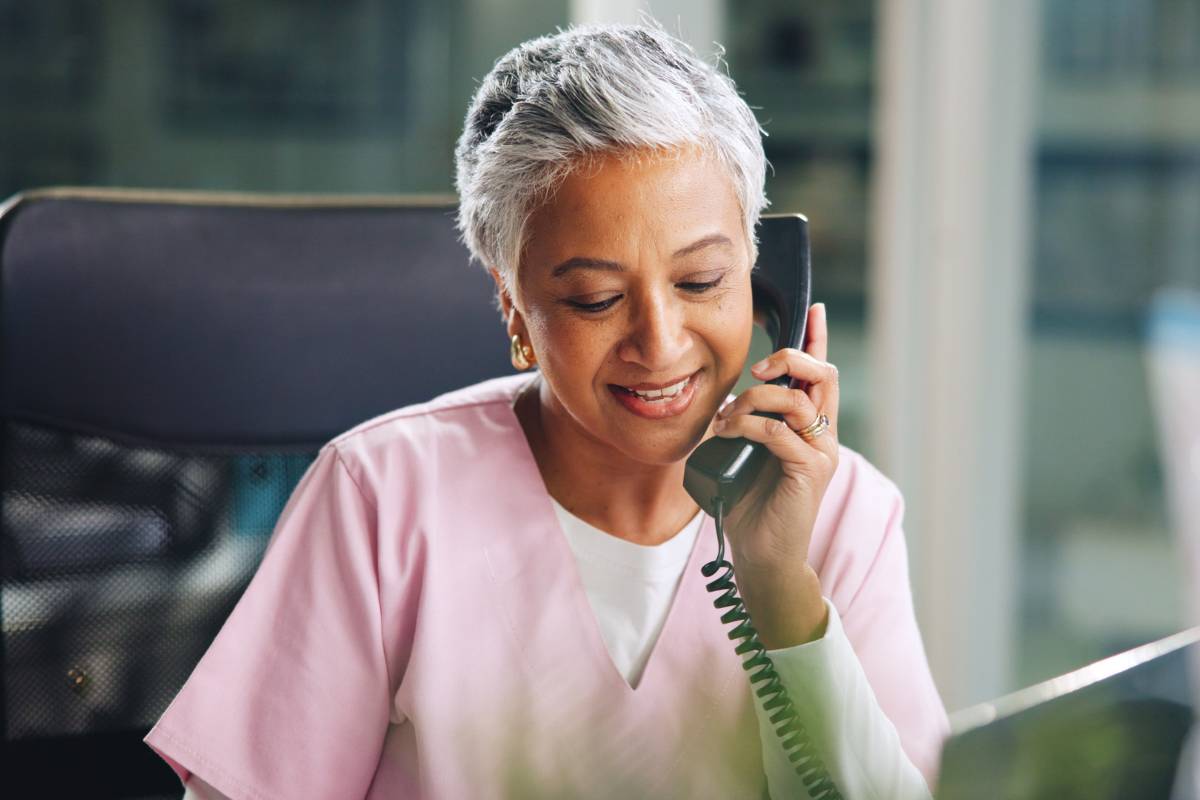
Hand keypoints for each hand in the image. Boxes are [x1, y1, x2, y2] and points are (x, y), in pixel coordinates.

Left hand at [708, 302, 839, 644]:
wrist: (761, 555)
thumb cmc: (749, 506)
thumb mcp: (745, 455)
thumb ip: (748, 425)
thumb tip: (728, 400)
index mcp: (810, 427)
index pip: (821, 374)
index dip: (818, 338)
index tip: (814, 308)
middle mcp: (823, 435)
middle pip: (822, 374)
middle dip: (788, 359)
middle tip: (754, 374)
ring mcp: (820, 452)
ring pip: (795, 399)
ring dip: (753, 400)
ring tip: (727, 419)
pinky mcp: (809, 471)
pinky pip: (779, 432)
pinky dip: (748, 426)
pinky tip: (729, 433)